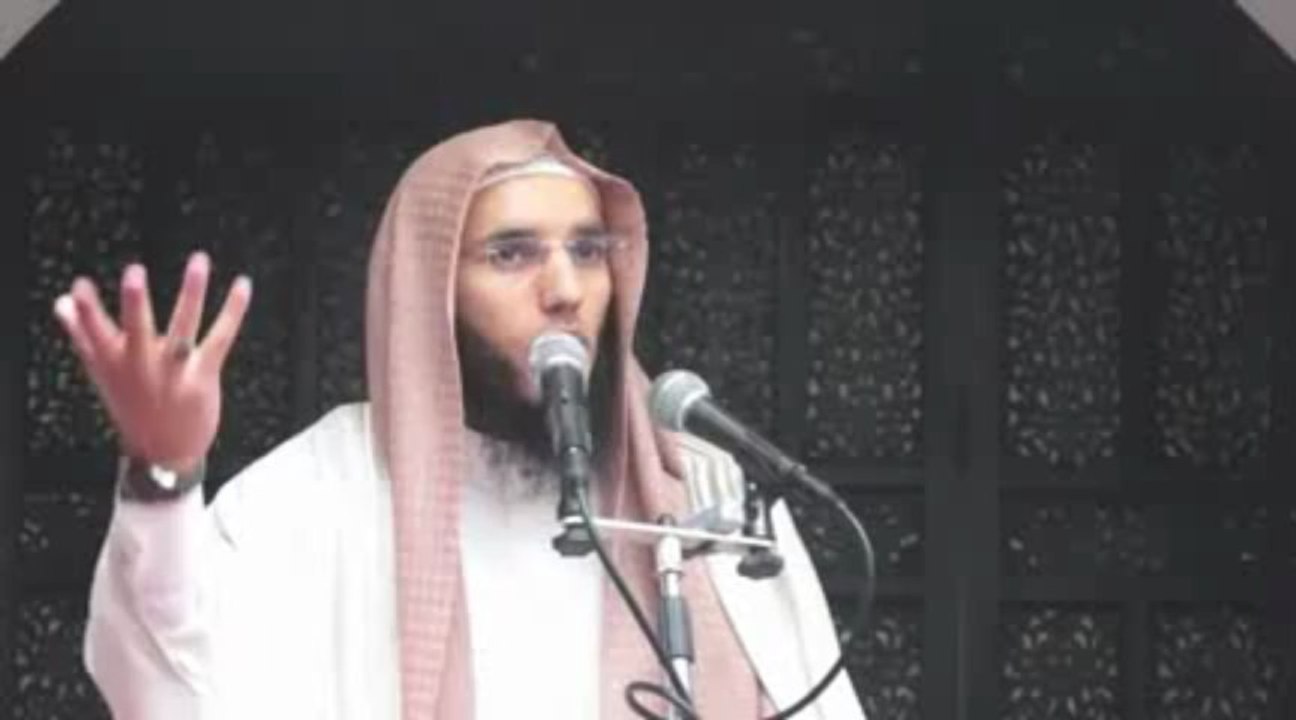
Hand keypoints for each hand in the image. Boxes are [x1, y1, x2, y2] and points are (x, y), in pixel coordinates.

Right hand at [52, 251, 251, 473]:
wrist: (164, 453)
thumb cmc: (133, 405)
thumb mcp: (102, 373)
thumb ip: (82, 335)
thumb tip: (61, 302)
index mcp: (114, 364)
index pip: (95, 334)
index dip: (86, 312)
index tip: (79, 288)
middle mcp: (143, 367)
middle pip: (137, 331)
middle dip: (134, 304)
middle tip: (133, 274)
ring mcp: (175, 371)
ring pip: (184, 327)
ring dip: (191, 293)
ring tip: (197, 261)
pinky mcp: (203, 375)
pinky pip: (220, 337)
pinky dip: (232, 310)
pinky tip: (242, 285)